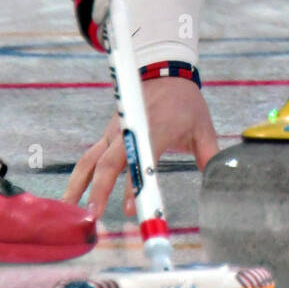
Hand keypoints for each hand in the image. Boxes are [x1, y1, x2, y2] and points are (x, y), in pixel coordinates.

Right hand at [64, 78, 218, 217]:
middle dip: (99, 189)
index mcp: (155, 129)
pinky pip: (90, 157)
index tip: (129, 210)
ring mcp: (115, 131)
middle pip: (108, 162)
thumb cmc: (184, 102)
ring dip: (79, 184)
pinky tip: (73, 196)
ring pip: (90, 159)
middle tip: (93, 216)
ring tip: (70, 210)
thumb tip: (218, 178)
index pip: (142, 160)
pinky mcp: (108, 134)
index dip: (134, 186)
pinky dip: (80, 176)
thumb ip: (210, 154)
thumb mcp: (203, 126)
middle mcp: (130, 130)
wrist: (164, 71)